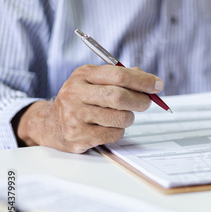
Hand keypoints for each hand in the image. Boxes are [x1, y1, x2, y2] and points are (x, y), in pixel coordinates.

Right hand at [16, 65, 162, 152]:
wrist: (51, 124)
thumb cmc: (82, 99)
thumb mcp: (95, 81)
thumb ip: (121, 77)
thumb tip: (151, 82)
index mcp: (83, 74)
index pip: (119, 75)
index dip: (143, 81)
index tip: (157, 85)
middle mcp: (76, 93)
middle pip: (119, 97)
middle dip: (140, 101)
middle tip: (147, 103)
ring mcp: (76, 116)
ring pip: (120, 118)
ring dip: (129, 118)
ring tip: (122, 115)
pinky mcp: (79, 136)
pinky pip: (114, 134)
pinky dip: (119, 131)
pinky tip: (109, 126)